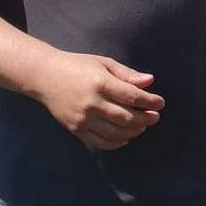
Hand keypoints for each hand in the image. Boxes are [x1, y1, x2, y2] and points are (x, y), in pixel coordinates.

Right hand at [34, 51, 164, 149]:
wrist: (44, 77)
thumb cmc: (77, 66)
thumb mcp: (103, 63)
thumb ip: (127, 74)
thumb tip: (150, 81)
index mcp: (100, 83)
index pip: (132, 97)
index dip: (150, 102)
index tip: (160, 103)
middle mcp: (92, 103)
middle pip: (126, 118)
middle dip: (146, 119)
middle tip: (155, 117)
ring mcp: (83, 119)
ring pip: (116, 133)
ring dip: (134, 131)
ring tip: (143, 126)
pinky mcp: (75, 129)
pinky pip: (100, 142)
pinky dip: (116, 142)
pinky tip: (125, 137)